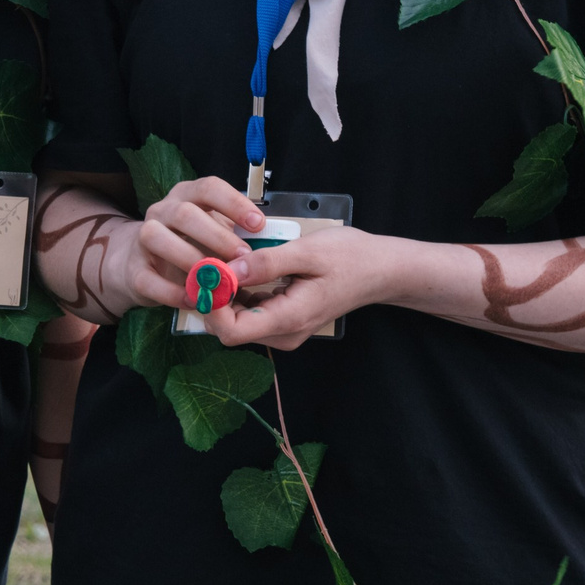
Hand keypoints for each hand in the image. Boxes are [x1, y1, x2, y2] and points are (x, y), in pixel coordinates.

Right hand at [109, 176, 264, 312]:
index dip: (234, 203)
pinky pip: (149, 279)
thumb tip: (270, 243)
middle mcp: (162, 210)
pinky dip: (173, 291)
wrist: (142, 264)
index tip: (259, 224)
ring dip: (192, 260)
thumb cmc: (190, 245)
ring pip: (159, 239)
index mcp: (186, 195)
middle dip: (218, 236)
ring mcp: (143, 238)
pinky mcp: (134, 270)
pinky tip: (196, 299)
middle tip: (244, 257)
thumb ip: (235, 233)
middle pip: (185, 213)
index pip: (208, 187)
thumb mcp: (213, 231)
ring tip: (217, 280)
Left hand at [206, 227, 419, 349]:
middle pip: (228, 329)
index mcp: (288, 318)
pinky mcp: (283, 321)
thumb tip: (227, 270)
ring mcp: (284, 330)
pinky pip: (249, 314)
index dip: (211, 305)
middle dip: (212, 298)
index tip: (205, 273)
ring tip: (219, 262)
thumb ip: (267, 263)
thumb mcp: (307, 252)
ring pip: (236, 322)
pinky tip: (237, 270)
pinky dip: (236, 295)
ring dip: (222, 296)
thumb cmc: (348, 257)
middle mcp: (283, 333)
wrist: (378, 270)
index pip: (231, 331)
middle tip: (206, 262)